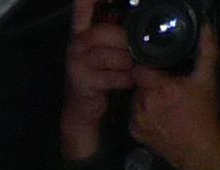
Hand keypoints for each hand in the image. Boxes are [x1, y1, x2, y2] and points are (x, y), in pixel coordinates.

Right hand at [62, 0, 133, 159]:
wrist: (82, 107)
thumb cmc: (99, 72)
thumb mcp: (105, 46)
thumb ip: (117, 29)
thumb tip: (142, 20)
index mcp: (83, 27)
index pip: (84, 3)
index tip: (123, 0)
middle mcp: (77, 40)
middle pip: (111, 33)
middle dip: (128, 44)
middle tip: (135, 53)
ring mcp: (77, 61)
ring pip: (116, 56)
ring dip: (129, 65)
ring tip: (129, 69)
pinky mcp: (82, 80)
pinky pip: (115, 77)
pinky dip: (126, 80)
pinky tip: (126, 81)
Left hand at [128, 26, 219, 169]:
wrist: (199, 151)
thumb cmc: (203, 116)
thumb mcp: (207, 81)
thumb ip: (206, 52)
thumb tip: (206, 30)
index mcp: (159, 88)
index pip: (140, 68)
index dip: (148, 66)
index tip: (158, 68)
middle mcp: (144, 103)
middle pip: (138, 83)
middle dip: (151, 82)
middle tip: (167, 86)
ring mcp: (137, 119)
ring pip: (136, 98)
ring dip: (146, 97)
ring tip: (164, 102)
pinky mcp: (135, 132)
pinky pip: (134, 115)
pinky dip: (143, 113)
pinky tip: (159, 116)